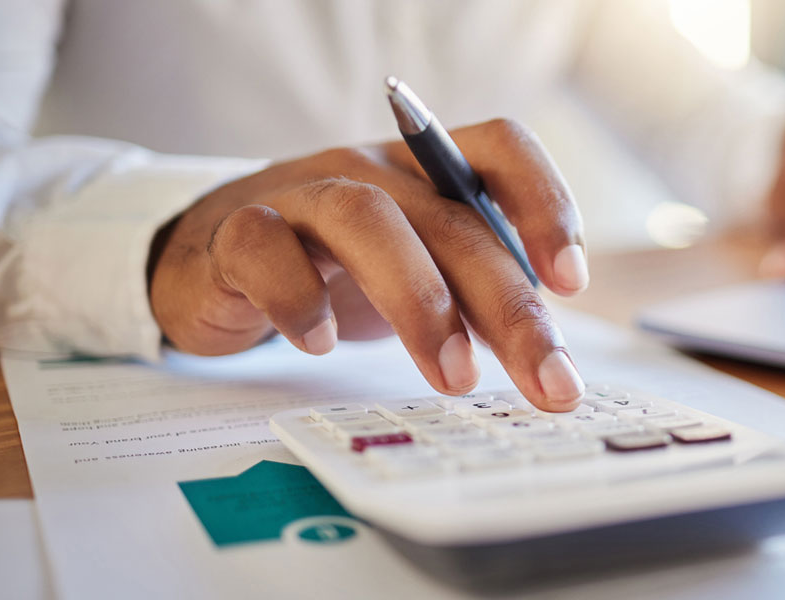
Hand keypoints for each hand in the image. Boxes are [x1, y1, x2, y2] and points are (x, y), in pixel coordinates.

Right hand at [148, 119, 589, 409]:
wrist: (213, 257)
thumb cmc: (335, 268)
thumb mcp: (420, 272)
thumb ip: (478, 296)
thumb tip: (548, 356)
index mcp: (428, 170)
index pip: (501, 148)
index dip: (546, 202)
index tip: (571, 282)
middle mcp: (372, 170)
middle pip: (452, 219)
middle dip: (509, 305)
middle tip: (547, 380)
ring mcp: (302, 193)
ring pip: (366, 220)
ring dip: (419, 301)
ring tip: (453, 376)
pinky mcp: (236, 232)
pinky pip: (265, 248)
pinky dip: (299, 299)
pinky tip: (321, 344)